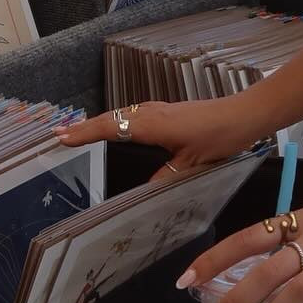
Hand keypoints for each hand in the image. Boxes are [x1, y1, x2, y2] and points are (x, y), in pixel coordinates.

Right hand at [54, 92, 269, 172]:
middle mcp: (151, 113)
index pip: (110, 127)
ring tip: (79, 133)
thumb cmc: (218, 137)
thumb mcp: (191, 165)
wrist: (243, 115)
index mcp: (152, 124)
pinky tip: (116, 129)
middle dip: (84, 127)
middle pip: (110, 118)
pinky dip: (117, 121)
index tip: (60, 137)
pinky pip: (133, 115)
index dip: (84, 133)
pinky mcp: (167, 111)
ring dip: (99, 123)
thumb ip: (165, 178)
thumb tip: (143, 192)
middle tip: (59, 135)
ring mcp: (159, 110)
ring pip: (121, 115)